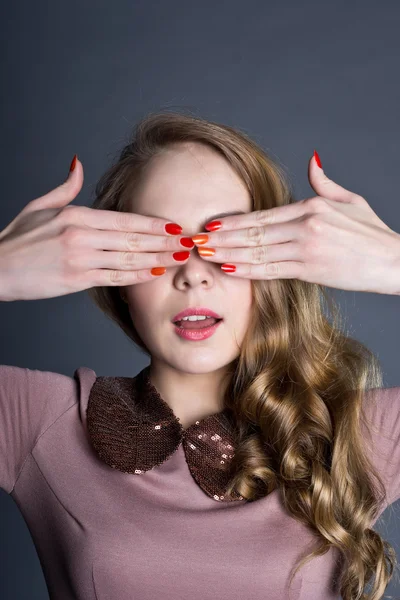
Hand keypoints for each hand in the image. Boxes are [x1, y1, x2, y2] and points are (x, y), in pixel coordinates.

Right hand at [0, 157, 191, 301]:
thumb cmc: (18, 239)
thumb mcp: (39, 206)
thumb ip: (65, 187)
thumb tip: (78, 163)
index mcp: (75, 215)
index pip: (124, 219)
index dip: (153, 224)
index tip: (175, 226)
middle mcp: (81, 236)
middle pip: (133, 238)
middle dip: (165, 241)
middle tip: (189, 243)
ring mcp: (80, 259)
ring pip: (128, 258)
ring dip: (158, 259)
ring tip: (179, 258)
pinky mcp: (76, 280)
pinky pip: (114, 277)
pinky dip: (136, 276)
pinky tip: (154, 274)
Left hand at [191, 152, 399, 294]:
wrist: (394, 261)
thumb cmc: (371, 232)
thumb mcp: (349, 200)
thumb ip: (324, 183)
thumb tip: (311, 161)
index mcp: (311, 206)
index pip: (262, 215)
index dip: (233, 221)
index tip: (211, 225)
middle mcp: (305, 225)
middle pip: (253, 232)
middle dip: (222, 238)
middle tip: (197, 241)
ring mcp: (307, 248)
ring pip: (257, 251)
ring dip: (228, 253)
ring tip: (206, 255)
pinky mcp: (311, 270)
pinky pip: (272, 270)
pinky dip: (249, 269)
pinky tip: (230, 268)